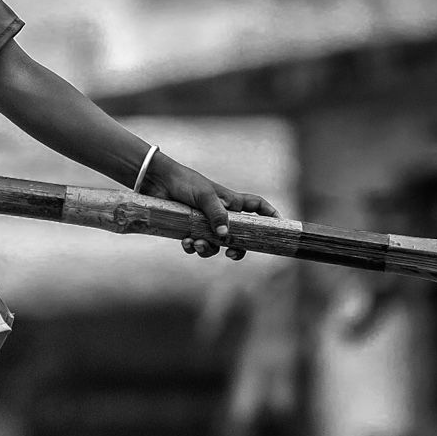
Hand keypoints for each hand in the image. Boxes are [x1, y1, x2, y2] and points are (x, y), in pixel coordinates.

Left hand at [144, 152, 278, 259]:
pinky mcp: (188, 229)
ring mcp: (205, 223)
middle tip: (231, 254)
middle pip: (239, 236)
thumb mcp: (205, 196)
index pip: (257, 207)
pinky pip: (196, 245)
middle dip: (237, 248)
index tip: (279, 226)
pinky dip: (192, 247)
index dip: (270, 216)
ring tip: (197, 243)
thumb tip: (226, 236)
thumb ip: (217, 215)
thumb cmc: (185, 182)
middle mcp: (221, 214)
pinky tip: (186, 242)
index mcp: (231, 202)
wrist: (157, 182)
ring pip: (215, 244)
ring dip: (208, 249)